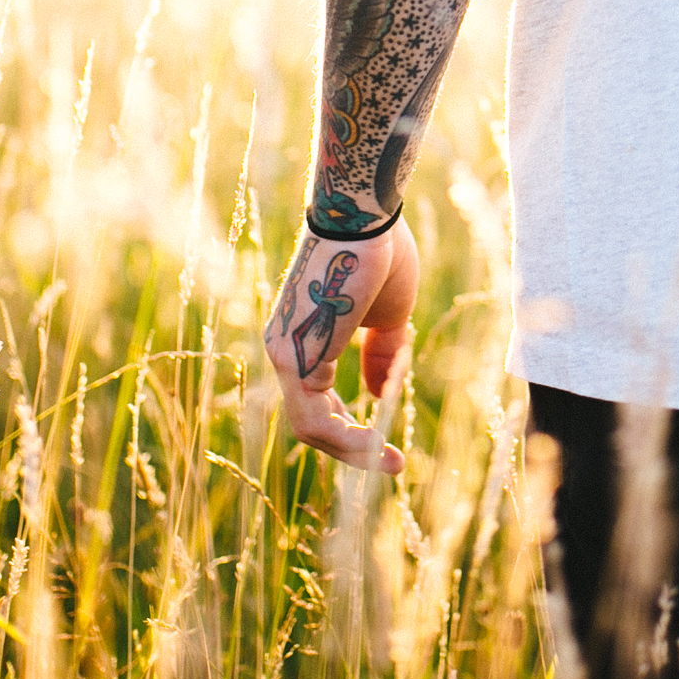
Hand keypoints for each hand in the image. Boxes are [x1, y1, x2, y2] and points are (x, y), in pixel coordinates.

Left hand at [263, 216, 418, 473]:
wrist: (366, 214)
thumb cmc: (379, 253)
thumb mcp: (386, 316)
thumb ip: (380, 356)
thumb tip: (378, 394)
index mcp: (302, 340)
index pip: (317, 405)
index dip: (353, 432)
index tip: (391, 450)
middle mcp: (283, 348)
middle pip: (310, 423)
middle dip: (354, 449)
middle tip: (395, 463)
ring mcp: (285, 350)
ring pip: (309, 427)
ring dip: (353, 451)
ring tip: (392, 460)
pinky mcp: (296, 351)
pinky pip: (313, 416)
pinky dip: (348, 436)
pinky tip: (378, 443)